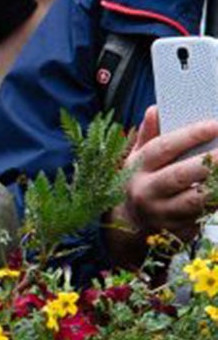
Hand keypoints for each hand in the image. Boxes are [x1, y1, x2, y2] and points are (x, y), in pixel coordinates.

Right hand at [111, 106, 217, 249]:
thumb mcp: (137, 159)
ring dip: (217, 187)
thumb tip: (155, 110)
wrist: (130, 225)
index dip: (189, 136)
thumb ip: (148, 135)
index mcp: (138, 168)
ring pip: (195, 200)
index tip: (215, 125)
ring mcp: (162, 213)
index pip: (163, 148)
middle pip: (179, 175)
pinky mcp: (178, 230)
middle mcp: (147, 191)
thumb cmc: (141, 183)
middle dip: (208, 162)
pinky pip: (204, 216)